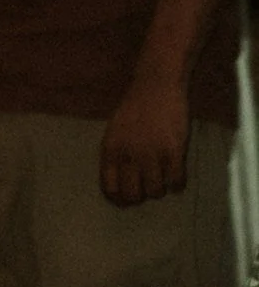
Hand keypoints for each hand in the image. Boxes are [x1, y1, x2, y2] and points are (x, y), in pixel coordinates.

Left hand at [101, 66, 190, 204]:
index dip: (119, 199)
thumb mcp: (114, 131)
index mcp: (110, 150)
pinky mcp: (174, 151)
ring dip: (160, 189)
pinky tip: (176, 175)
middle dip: (140, 196)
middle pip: (133, 194)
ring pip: (155, 191)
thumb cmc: (135, 108)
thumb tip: (118, 186)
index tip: (127, 201)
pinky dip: (177, 184)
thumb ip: (115, 156)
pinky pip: (176, 181)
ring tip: (163, 178)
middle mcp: (128, 154)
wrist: (156, 85)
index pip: (109, 188)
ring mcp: (152, 153)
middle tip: (147, 189)